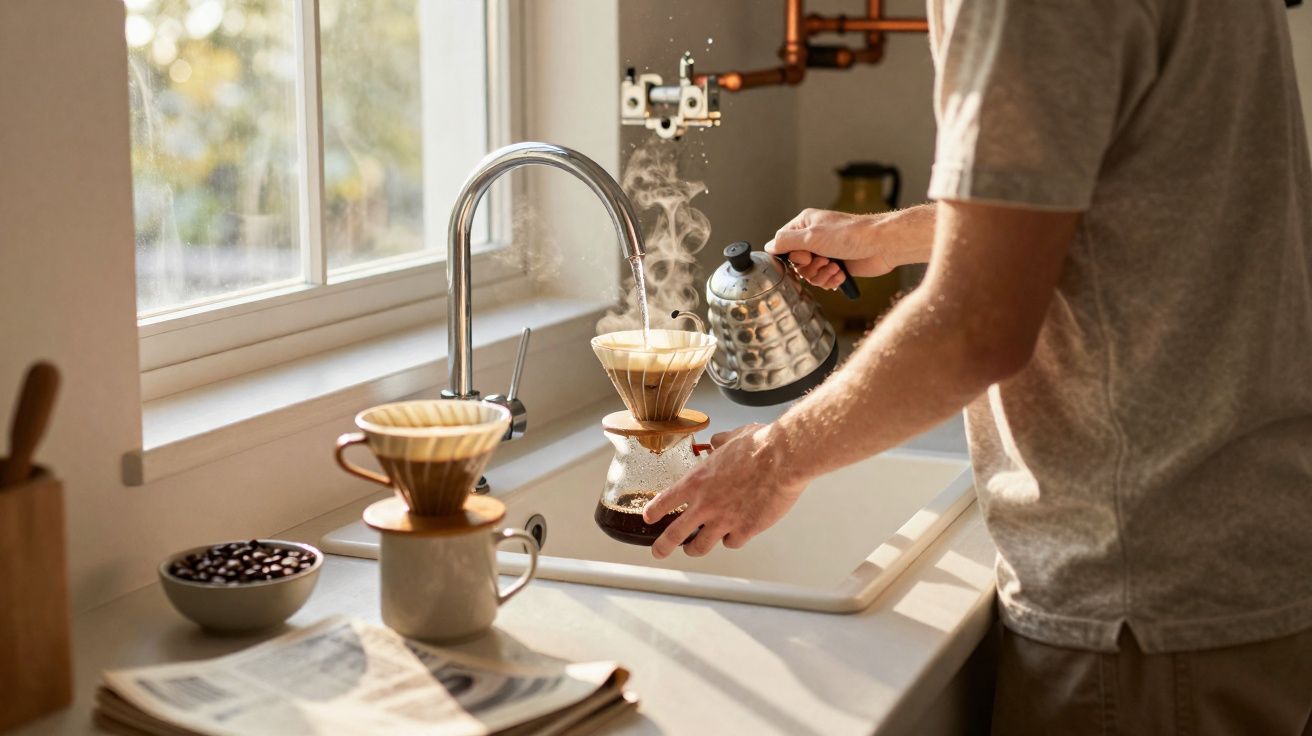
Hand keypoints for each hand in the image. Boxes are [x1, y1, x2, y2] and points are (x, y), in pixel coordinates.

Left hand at [643, 423, 809, 558]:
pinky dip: (731, 540)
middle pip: (674, 534)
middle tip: (659, 551)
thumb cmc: (759, 446)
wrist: (782, 459)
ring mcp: (724, 520)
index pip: (665, 501)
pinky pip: (731, 543)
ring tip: (693, 549)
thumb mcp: (732, 437)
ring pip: (700, 546)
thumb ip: (720, 442)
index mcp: (697, 481)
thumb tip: (717, 441)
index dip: (654, 511)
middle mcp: (705, 504)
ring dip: (695, 548)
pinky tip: (734, 536)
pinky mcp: (745, 530)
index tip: (649, 517)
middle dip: (663, 546)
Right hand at [768, 208, 894, 288]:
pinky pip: (823, 280)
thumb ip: (786, 242)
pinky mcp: (836, 266)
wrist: (881, 245)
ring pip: (809, 274)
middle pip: (795, 263)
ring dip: (821, 275)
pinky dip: (831, 280)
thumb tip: (768, 247)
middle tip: (823, 261)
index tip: (804, 257)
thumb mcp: (812, 236)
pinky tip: (841, 274)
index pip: (782, 244)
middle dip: (809, 268)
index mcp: (805, 225)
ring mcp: (825, 253)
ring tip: (834, 267)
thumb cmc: (850, 234)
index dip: (791, 257)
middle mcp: (813, 238)